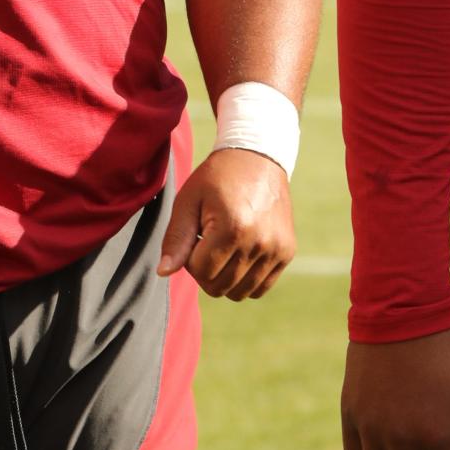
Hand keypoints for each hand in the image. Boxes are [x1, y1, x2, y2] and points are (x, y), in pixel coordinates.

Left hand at [157, 148, 294, 299]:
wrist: (258, 157)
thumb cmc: (217, 177)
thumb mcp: (189, 200)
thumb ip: (175, 238)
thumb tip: (163, 272)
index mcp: (232, 228)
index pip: (200, 271)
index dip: (189, 257)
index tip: (195, 234)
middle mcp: (259, 243)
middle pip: (218, 287)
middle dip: (205, 270)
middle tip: (207, 241)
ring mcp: (276, 250)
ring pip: (239, 293)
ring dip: (224, 276)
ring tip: (224, 246)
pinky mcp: (286, 252)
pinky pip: (259, 288)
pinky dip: (244, 280)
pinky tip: (239, 253)